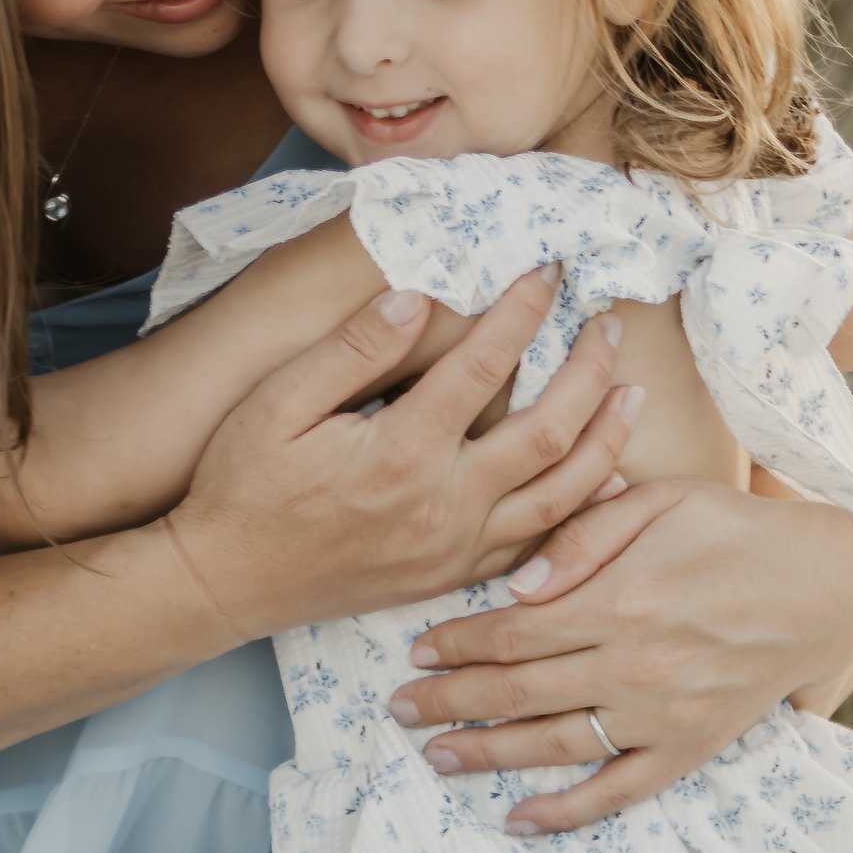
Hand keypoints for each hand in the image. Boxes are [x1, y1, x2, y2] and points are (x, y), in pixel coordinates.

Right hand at [168, 270, 638, 639]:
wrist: (222, 584)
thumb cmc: (240, 487)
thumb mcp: (278, 403)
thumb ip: (354, 348)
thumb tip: (420, 296)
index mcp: (401, 452)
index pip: (486, 364)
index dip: (524, 309)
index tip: (549, 269)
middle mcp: (443, 505)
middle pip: (550, 430)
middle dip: (589, 368)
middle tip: (610, 322)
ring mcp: (455, 549)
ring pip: (562, 496)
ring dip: (606, 439)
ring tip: (631, 391)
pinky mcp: (453, 577)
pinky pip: (540, 546)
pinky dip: (582, 512)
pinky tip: (604, 481)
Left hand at [389, 478, 852, 832]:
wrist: (824, 587)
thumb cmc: (733, 530)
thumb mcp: (662, 499)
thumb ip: (585, 532)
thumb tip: (519, 585)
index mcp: (620, 598)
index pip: (512, 632)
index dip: (455, 643)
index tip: (415, 649)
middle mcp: (635, 665)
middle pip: (516, 692)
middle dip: (448, 702)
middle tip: (398, 709)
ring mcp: (661, 714)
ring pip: (554, 745)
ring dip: (486, 755)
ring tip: (435, 758)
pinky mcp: (689, 749)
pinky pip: (618, 792)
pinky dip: (566, 812)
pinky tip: (518, 819)